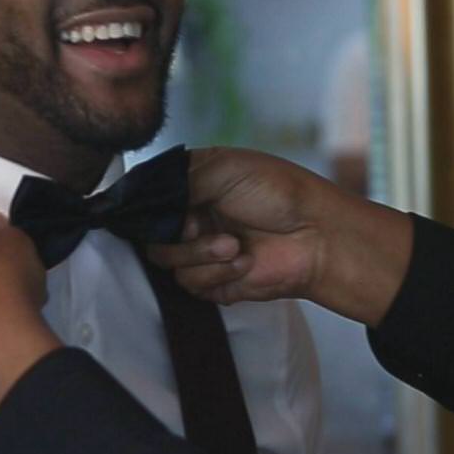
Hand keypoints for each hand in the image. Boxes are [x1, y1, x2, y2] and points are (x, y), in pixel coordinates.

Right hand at [145, 147, 412, 325]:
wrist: (317, 236)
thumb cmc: (277, 193)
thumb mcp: (224, 169)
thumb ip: (175, 180)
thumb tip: (137, 195)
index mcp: (190, 184)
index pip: (145, 196)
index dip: (141, 205)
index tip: (147, 209)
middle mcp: (190, 216)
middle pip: (148, 233)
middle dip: (176, 232)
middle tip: (201, 224)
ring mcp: (200, 250)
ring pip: (165, 261)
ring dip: (200, 254)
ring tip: (235, 245)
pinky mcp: (213, 282)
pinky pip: (189, 284)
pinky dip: (216, 273)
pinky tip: (244, 262)